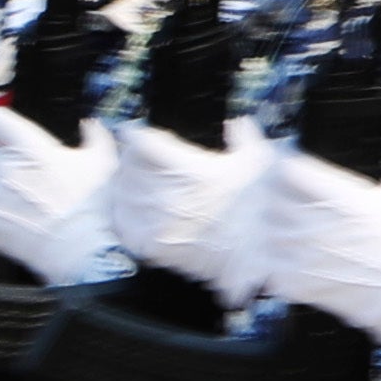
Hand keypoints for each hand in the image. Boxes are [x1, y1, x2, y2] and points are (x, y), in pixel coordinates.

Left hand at [0, 104, 117, 285]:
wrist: (85, 251)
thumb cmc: (95, 208)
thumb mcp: (103, 162)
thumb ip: (94, 136)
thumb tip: (89, 125)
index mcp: (31, 147)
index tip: (1, 131)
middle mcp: (6, 167)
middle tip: (10, 169)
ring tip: (7, 194)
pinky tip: (0, 212)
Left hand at [109, 119, 268, 295]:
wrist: (256, 257)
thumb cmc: (259, 210)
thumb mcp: (259, 164)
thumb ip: (244, 137)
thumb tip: (237, 123)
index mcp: (190, 171)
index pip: (144, 144)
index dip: (135, 134)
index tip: (133, 132)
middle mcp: (168, 197)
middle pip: (128, 167)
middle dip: (131, 156)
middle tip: (136, 153)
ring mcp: (158, 224)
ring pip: (121, 194)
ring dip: (124, 183)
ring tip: (133, 179)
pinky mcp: (154, 248)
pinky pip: (123, 223)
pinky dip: (123, 212)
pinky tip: (132, 207)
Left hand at [252, 150, 380, 350]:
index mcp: (342, 198)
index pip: (292, 170)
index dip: (289, 167)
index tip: (293, 170)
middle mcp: (317, 223)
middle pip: (273, 199)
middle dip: (280, 197)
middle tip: (290, 202)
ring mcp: (305, 255)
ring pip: (269, 233)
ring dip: (278, 231)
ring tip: (294, 235)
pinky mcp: (300, 283)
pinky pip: (272, 267)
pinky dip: (279, 265)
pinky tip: (294, 264)